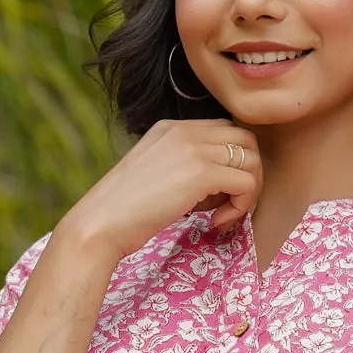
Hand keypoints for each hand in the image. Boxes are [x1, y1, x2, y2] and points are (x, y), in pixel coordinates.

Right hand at [58, 117, 261, 263]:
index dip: (231, 163)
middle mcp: (184, 130)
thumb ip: (187, 169)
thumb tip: (223, 186)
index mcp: (171, 128)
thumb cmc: (123, 212)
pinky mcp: (200, 173)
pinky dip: (241, 207)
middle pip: (246, 139)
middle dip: (247, 174)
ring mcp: (193, 148)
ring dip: (247, 192)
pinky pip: (247, 183)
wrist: (99, 224)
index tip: (216, 195)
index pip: (225, 131)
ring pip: (252, 160)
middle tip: (228, 204)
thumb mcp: (156, 176)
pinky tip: (215, 222)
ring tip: (222, 215)